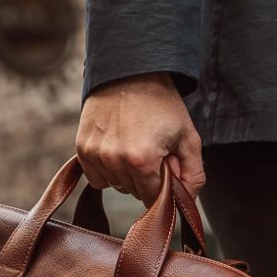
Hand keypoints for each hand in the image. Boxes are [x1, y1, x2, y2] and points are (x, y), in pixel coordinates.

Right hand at [76, 72, 206, 207]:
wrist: (130, 72)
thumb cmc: (163, 105)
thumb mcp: (188, 138)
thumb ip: (194, 175)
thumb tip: (186, 203)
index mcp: (142, 161)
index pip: (154, 198)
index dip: (164, 184)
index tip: (166, 163)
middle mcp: (114, 160)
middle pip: (134, 192)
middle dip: (147, 178)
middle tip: (152, 149)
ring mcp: (95, 155)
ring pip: (116, 186)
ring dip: (127, 175)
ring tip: (134, 145)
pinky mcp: (82, 149)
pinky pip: (97, 179)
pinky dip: (108, 170)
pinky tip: (118, 149)